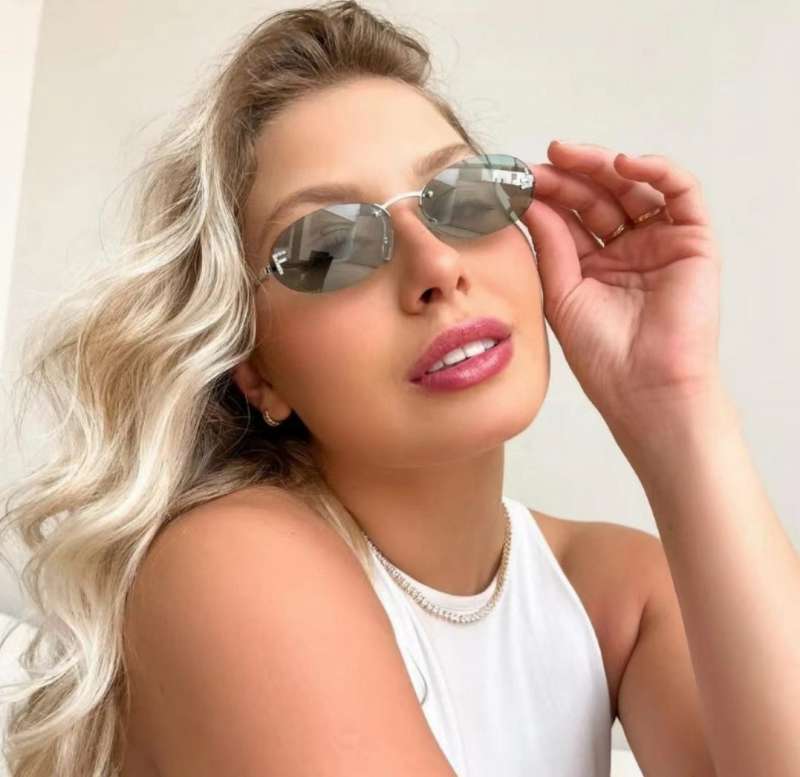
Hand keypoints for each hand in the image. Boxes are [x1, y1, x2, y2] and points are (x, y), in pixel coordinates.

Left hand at [521, 141, 723, 426]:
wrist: (644, 388)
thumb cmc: (603, 355)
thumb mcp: (561, 293)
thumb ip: (550, 245)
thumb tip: (529, 202)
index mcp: (592, 264)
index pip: (569, 216)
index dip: (546, 195)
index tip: (517, 179)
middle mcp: (626, 249)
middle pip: (598, 197)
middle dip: (568, 176)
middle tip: (541, 162)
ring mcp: (660, 243)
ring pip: (634, 188)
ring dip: (602, 166)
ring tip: (568, 156)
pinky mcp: (694, 241)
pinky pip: (682, 193)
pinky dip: (657, 171)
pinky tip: (623, 164)